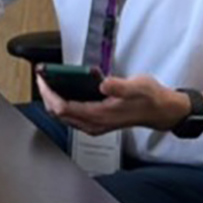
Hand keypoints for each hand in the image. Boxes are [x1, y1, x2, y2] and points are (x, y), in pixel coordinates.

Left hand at [36, 73, 189, 135]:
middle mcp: (95, 123)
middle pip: (59, 114)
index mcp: (100, 115)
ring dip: (53, 100)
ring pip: (64, 116)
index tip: (43, 80)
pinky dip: (62, 104)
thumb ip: (120, 86)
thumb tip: (103, 84)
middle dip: (47, 96)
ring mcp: (95, 125)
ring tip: (48, 83)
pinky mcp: (97, 122)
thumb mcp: (138, 87)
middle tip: (42, 78)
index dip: (50, 94)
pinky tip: (63, 91)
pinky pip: (72, 116)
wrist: (161, 111)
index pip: (64, 108)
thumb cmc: (150, 99)